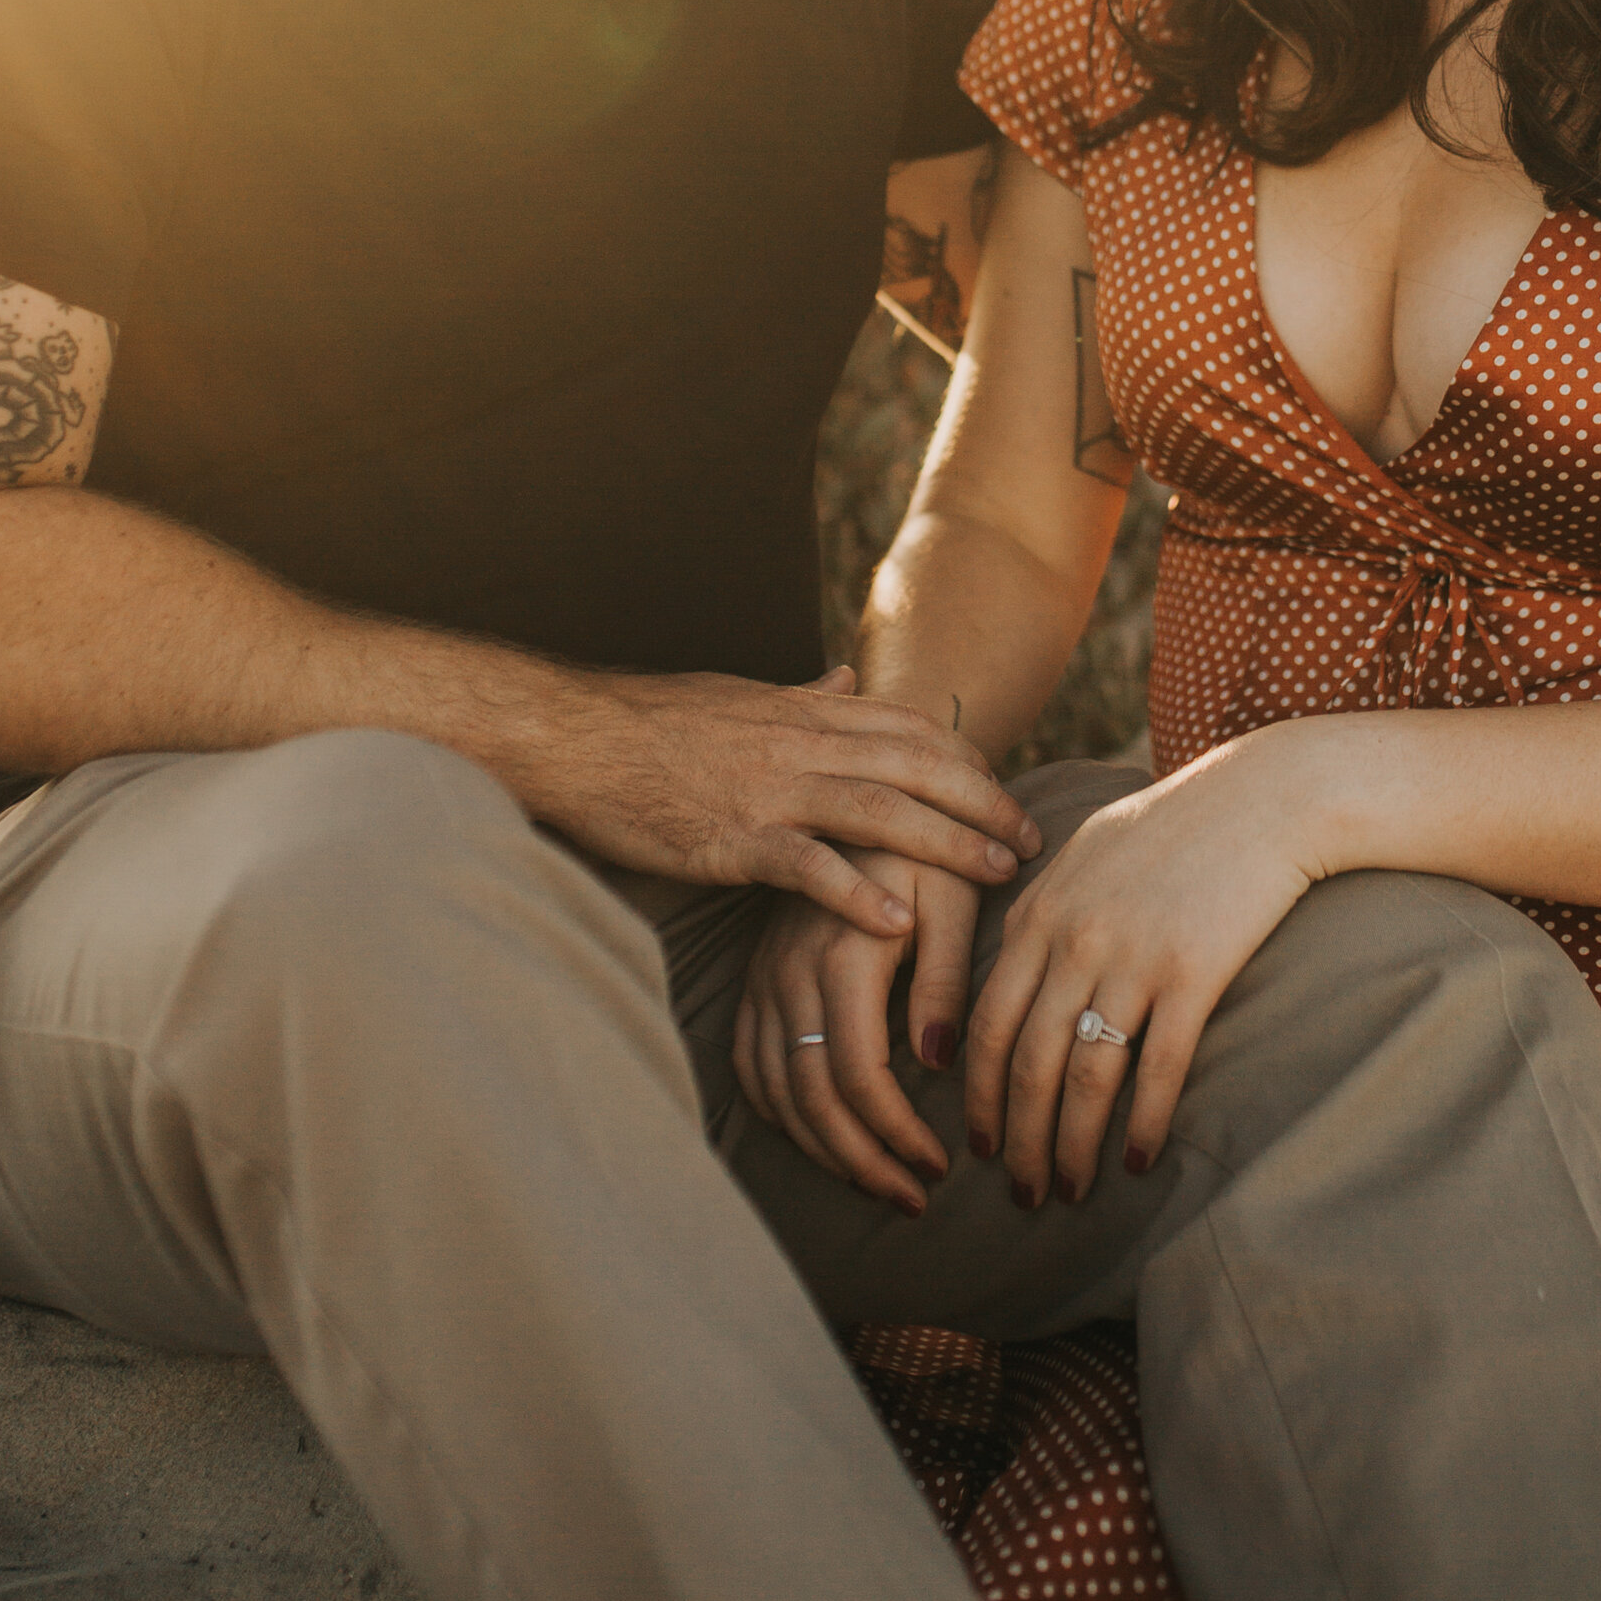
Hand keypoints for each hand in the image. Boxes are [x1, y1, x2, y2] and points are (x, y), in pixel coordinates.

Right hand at [542, 665, 1037, 935]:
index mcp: (802, 712)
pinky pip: (807, 867)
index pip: (909, 728)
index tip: (1003, 790)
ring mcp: (767, 790)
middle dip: (982, 801)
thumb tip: (848, 677)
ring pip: (880, 810)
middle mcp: (798, 744)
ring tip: (997, 875)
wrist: (572, 736)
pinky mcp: (730, 838)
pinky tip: (899, 924)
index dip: (965, 759)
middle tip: (1029, 840)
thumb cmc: (648, 721)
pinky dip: (857, 894)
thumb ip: (800, 695)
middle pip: (915, 766)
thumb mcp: (738, 695)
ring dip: (947, 843)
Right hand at [733, 854, 982, 1209]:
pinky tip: (822, 1139)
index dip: (896, 1132)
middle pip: (811, 1097)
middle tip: (914, 1197)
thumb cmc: (923, 846)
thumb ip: (945, 978)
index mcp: (841, 953)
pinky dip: (783, 1116)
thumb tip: (935, 1061)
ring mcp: (764, 979)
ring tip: (879, 1184)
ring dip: (825, 1150)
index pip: (857, 1074)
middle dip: (863, 1161)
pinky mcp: (756, 981)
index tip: (940, 1164)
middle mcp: (789, 973)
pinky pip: (752, 1067)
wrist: (858, 797)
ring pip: (776, 1092)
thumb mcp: (953, 894)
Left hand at [965, 736, 1313, 1203]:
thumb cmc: (1177, 825)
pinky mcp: (1193, 974)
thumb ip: (1043, 913)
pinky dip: (1141, 1125)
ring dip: (1071, 1144)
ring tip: (1070, 1188)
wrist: (1264, 796)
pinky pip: (1156, 1069)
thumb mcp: (1086, 854)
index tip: (980, 1143)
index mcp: (1039, 911)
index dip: (979, 1094)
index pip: (987, 1022)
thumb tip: (1014, 974)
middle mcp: (1074, 938)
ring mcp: (1132, 957)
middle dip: (1017, 1137)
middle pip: (1026, 1061)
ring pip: (1083, 1076)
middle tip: (1022, 1190)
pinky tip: (1137, 1161)